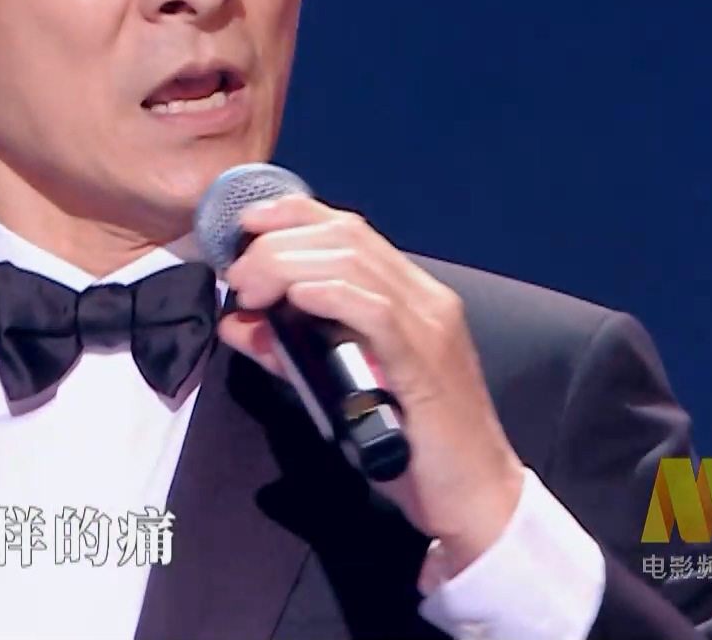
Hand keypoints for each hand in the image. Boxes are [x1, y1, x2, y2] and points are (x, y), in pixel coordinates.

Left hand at [216, 194, 526, 567]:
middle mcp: (424, 298)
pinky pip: (376, 311)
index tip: (245, 224)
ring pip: (354, 263)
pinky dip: (330, 295)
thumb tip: (236, 321)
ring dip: (290, 265)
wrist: (475, 497)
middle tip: (239, 274)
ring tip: (253, 289)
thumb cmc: (410, 444)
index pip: (349, 230)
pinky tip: (298, 298)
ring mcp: (430, 326)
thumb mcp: (335, 386)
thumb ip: (288, 351)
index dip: (293, 214)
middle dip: (279, 242)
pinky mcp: (426, 361)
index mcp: (409, 295)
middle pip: (345, 236)